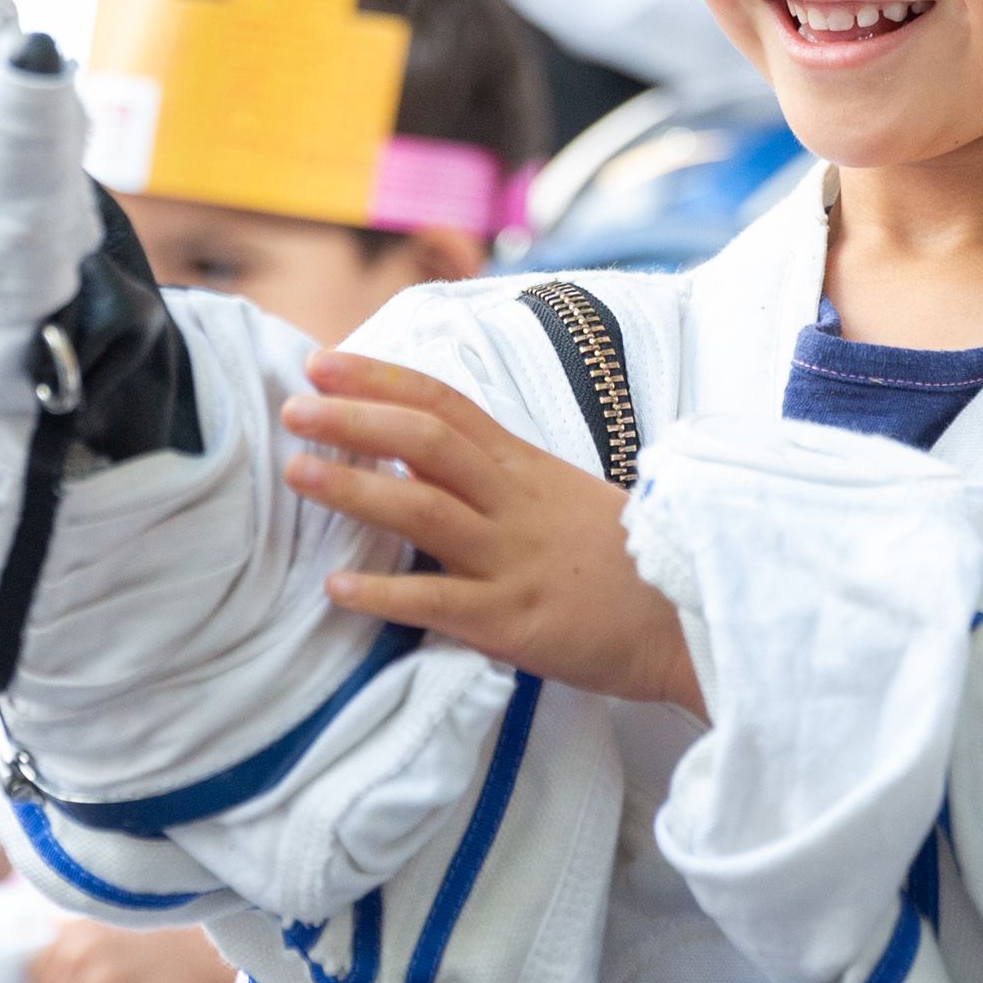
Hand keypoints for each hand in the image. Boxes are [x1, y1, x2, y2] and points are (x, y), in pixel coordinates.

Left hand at [280, 351, 700, 709]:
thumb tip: (421, 459)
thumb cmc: (625, 561)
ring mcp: (513, 559)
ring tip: (297, 472)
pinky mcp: (514, 620)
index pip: (446, 405)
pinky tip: (336, 588)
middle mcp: (515, 503)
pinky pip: (439, 602)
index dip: (380, 379)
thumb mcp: (565, 497)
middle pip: (426, 444)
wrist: (689, 619)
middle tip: (293, 408)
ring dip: (354, 489)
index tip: (321, 363)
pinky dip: (384, 594)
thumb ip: (498, 476)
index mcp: (526, 467)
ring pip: (423, 512)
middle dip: (353, 420)